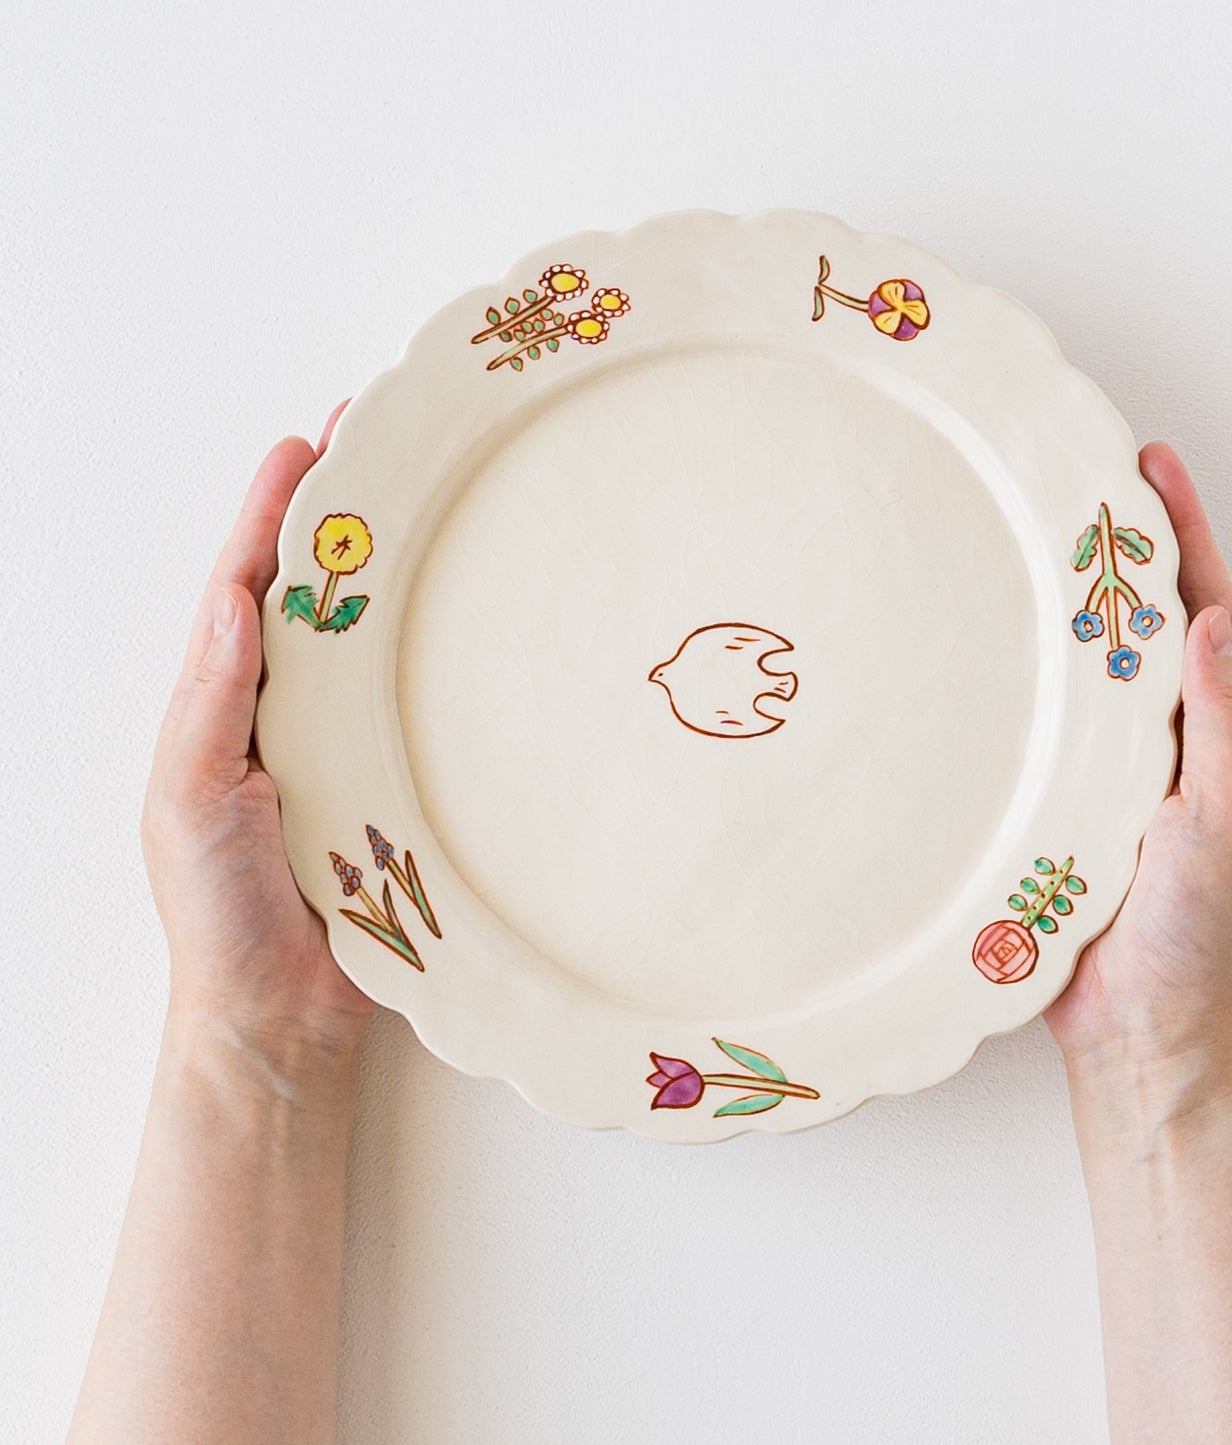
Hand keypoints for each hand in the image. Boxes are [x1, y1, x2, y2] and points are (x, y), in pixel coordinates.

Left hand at [142, 405, 375, 1074]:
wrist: (280, 1013)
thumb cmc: (216, 912)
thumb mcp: (186, 798)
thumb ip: (210, 703)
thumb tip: (232, 602)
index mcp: (223, 706)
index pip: (247, 587)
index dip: (271, 515)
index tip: (305, 445)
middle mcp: (284, 713)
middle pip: (315, 595)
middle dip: (342, 519)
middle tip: (381, 447)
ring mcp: (344, 746)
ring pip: (371, 642)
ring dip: (393, 574)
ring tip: (428, 507)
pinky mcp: (395, 783)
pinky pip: (416, 707)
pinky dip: (434, 656)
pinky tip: (467, 623)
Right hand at [1044, 443, 1231, 1080]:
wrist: (1141, 1030)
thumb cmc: (1201, 936)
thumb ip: (1223, 725)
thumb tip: (1209, 623)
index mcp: (1222, 735)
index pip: (1203, 610)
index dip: (1182, 535)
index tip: (1148, 467)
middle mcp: (1165, 743)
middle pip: (1138, 625)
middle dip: (1112, 551)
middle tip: (1070, 487)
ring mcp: (1106, 774)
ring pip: (1080, 671)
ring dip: (1056, 609)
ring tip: (1019, 548)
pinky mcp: (1055, 808)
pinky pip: (1034, 730)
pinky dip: (1013, 685)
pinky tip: (977, 658)